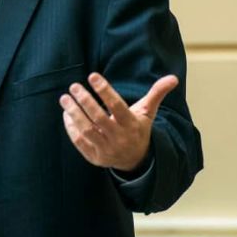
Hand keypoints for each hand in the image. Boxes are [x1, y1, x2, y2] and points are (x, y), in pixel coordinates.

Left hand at [59, 72, 177, 171]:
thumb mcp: (147, 113)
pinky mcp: (95, 157)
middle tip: (74, 86)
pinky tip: (66, 114)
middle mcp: (119, 138)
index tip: (92, 75)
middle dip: (85, 101)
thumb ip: (156, 94)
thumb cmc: (138, 129)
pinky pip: (80, 142)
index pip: (117, 106)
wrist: (135, 160)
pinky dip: (71, 128)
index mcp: (131, 125)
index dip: (104, 90)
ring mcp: (106, 149)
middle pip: (99, 118)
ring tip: (64, 98)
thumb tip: (173, 78)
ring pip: (87, 130)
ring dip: (73, 113)